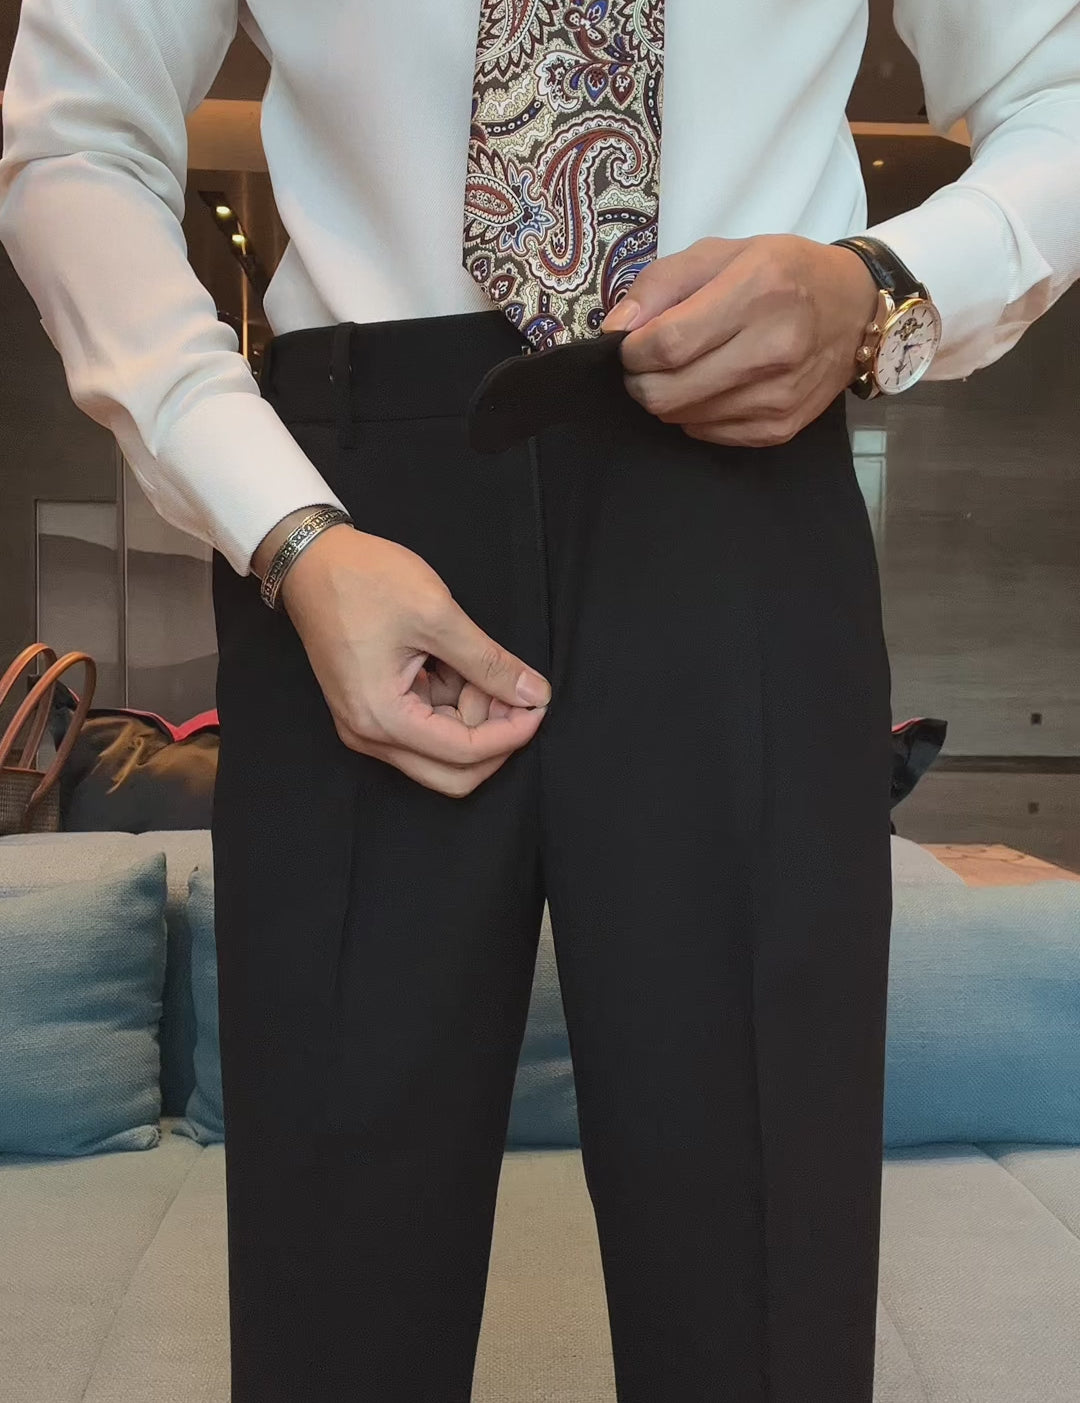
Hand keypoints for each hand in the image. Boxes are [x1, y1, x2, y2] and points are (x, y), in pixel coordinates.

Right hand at [269, 523, 550, 797]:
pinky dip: (452, 707)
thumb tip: (533, 693)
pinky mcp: (371, 710)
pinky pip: (424, 730)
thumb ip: (489, 662)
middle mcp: (370, 736)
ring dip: (473, 721)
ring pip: (441, 753)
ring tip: (480, 667)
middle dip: (493, 738)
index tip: (538, 703)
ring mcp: (367, 726)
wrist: (312, 561)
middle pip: (453, 773)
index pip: (463, 754)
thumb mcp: (437, 615)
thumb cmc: (365, 580)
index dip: (511, 734)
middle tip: (514, 694)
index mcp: (382, 718)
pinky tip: (459, 668)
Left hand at [601, 234, 879, 446]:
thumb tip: (615, 328)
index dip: (633, 352)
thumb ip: (661, 285)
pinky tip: (711, 387)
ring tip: (683, 371)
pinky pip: (708, 434)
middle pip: (668, 391)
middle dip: (641, 381)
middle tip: (645, 365)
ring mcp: (779, 395)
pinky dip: (695, 414)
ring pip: (683, 417)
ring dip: (668, 398)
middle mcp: (774, 347)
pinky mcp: (780, 427)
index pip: (668, 344)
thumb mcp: (722, 253)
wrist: (855, 309)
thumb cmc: (783, 273)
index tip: (629, 346)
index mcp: (758, 290)